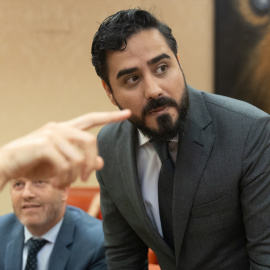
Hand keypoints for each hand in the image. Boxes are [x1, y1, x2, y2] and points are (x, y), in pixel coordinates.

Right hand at [0, 110, 130, 189]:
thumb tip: (101, 163)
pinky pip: (66, 164)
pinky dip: (64, 178)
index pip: (90, 119)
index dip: (109, 116)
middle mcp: (59, 127)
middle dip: (91, 163)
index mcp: (64, 129)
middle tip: (85, 180)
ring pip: (79, 156)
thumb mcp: (61, 165)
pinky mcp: (44, 144)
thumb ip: (81, 161)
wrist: (5, 166)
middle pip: (91, 141)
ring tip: (64, 185)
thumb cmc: (33, 164)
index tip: (127, 113)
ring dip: (74, 176)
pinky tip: (56, 184)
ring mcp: (51, 133)